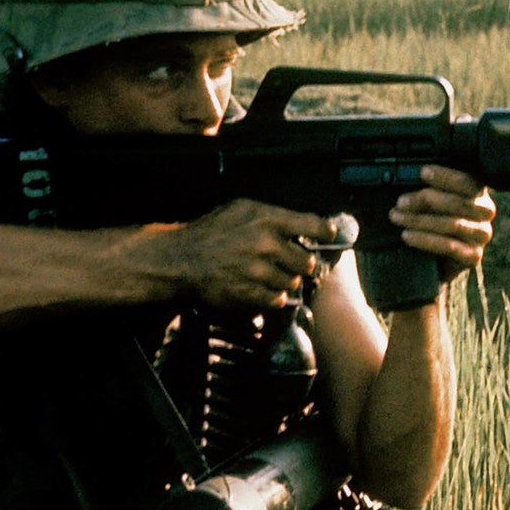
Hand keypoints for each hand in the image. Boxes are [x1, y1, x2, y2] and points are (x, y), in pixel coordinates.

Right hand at [173, 199, 343, 309]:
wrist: (180, 260)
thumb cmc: (209, 232)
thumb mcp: (240, 210)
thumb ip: (271, 217)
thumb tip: (299, 225)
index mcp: (266, 219)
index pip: (312, 225)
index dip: (325, 231)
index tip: (329, 235)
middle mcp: (266, 244)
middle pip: (306, 261)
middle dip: (300, 263)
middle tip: (290, 262)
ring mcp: (259, 271)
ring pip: (292, 282)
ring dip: (285, 281)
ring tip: (268, 275)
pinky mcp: (251, 293)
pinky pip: (277, 299)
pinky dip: (272, 296)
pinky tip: (261, 288)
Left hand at [389, 165, 495, 282]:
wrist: (438, 262)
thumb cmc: (433, 222)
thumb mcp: (432, 202)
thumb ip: (428, 188)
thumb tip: (406, 175)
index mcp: (477, 193)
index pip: (467, 182)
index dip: (446, 176)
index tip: (423, 172)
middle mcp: (485, 212)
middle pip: (459, 203)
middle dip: (426, 199)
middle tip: (401, 201)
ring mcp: (481, 235)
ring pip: (453, 224)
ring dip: (420, 220)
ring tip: (397, 217)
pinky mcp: (473, 256)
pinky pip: (449, 247)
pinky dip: (425, 240)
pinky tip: (407, 236)